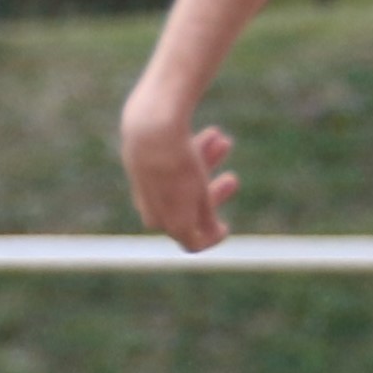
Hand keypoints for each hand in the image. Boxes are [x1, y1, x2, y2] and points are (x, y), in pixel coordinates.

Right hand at [120, 92, 239, 250]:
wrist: (151, 130)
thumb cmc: (181, 166)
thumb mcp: (200, 193)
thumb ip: (206, 216)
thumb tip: (212, 231)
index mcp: (169, 224)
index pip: (191, 243)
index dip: (211, 238)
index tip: (225, 227)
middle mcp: (153, 211)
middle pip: (188, 210)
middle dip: (213, 194)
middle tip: (232, 179)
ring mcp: (144, 189)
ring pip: (182, 182)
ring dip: (207, 164)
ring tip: (224, 142)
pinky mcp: (139, 165)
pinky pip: (170, 166)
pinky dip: (192, 153)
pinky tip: (212, 134)